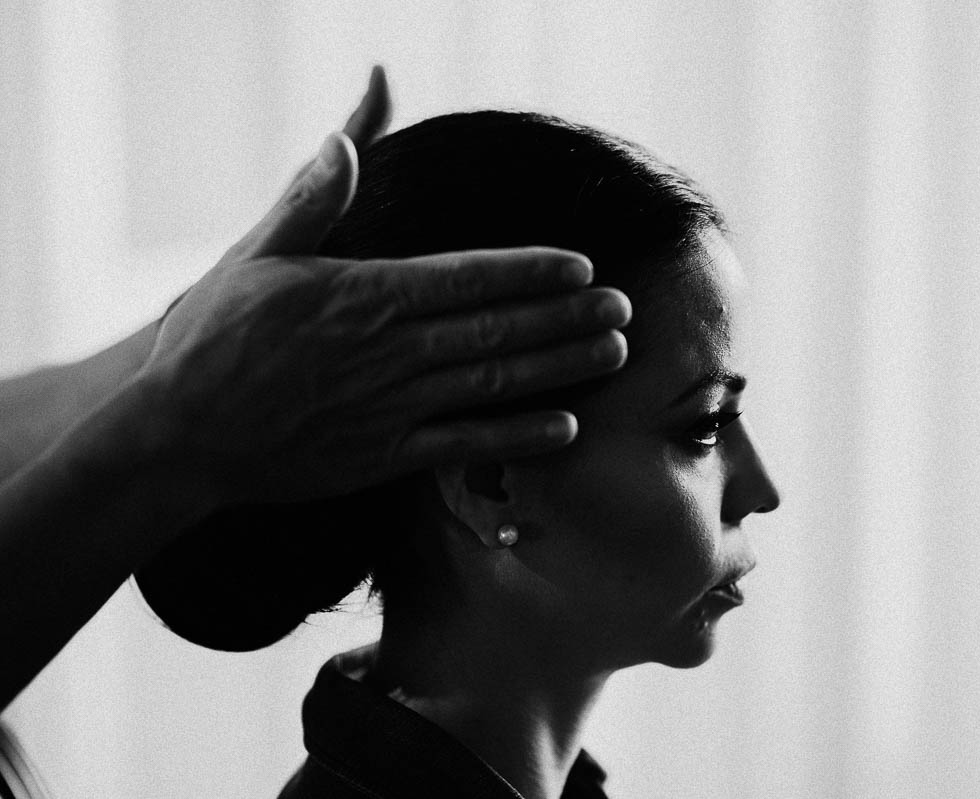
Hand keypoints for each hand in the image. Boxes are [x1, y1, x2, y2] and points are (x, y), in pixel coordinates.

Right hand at [138, 68, 629, 508]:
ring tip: (614, 354)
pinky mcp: (384, 456)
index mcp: (365, 295)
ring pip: (493, 381)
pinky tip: (566, 428)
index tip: (583, 266)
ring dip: (560, 367)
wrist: (179, 434)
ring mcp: (391, 406)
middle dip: (567, 316)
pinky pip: (464, 446)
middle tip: (625, 306)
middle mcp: (390, 350)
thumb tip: (347, 137)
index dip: (531, 271)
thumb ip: (311, 199)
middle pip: (497, 327)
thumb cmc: (215, 339)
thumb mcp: (258, 256)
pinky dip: (517, 438)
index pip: (468, 276)